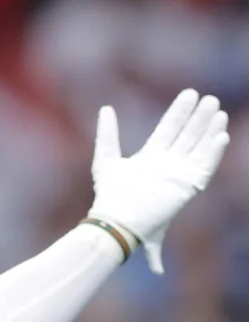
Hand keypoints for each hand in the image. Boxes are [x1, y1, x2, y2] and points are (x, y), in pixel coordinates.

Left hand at [89, 89, 229, 274]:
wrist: (116, 221)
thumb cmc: (109, 196)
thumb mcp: (105, 159)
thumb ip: (107, 134)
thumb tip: (106, 108)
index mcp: (150, 158)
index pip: (169, 129)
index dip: (180, 112)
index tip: (190, 94)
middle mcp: (168, 165)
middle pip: (187, 135)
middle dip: (199, 117)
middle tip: (210, 98)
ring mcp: (179, 175)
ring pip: (199, 148)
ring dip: (209, 130)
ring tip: (218, 112)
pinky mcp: (188, 188)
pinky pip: (205, 167)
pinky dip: (213, 153)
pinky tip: (221, 136)